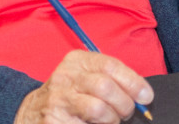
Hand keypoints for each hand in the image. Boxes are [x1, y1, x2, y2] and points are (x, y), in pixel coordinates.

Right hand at [14, 50, 152, 123]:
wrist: (32, 112)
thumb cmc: (69, 94)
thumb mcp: (85, 77)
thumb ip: (111, 79)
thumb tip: (142, 95)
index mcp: (77, 61)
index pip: (110, 65)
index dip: (133, 81)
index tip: (146, 96)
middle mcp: (65, 77)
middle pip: (105, 87)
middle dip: (124, 104)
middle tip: (126, 112)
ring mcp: (58, 100)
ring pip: (98, 110)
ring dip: (112, 119)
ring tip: (110, 120)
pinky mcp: (54, 122)